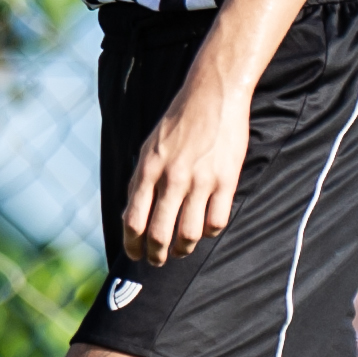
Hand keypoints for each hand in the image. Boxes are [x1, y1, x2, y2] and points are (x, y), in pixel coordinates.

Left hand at [119, 71, 251, 267]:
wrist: (212, 96)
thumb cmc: (178, 124)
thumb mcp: (149, 149)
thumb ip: (140, 181)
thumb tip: (131, 217)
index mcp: (148, 170)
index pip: (133, 221)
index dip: (133, 245)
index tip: (135, 254)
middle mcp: (172, 178)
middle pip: (160, 234)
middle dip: (157, 255)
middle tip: (158, 260)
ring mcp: (200, 181)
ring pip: (189, 234)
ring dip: (184, 249)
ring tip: (182, 250)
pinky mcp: (226, 180)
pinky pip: (217, 222)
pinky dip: (209, 232)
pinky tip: (206, 229)